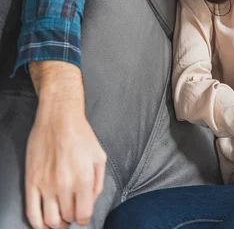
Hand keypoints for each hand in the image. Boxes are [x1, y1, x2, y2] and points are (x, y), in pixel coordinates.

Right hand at [25, 106, 106, 228]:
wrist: (59, 117)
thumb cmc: (81, 135)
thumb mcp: (99, 157)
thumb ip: (98, 183)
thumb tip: (90, 202)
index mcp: (84, 178)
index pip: (83, 215)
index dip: (84, 218)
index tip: (83, 214)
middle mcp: (64, 184)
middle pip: (67, 217)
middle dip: (71, 217)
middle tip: (71, 210)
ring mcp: (46, 184)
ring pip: (50, 220)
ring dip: (56, 224)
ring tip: (59, 218)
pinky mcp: (31, 181)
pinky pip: (32, 212)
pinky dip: (38, 224)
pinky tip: (43, 224)